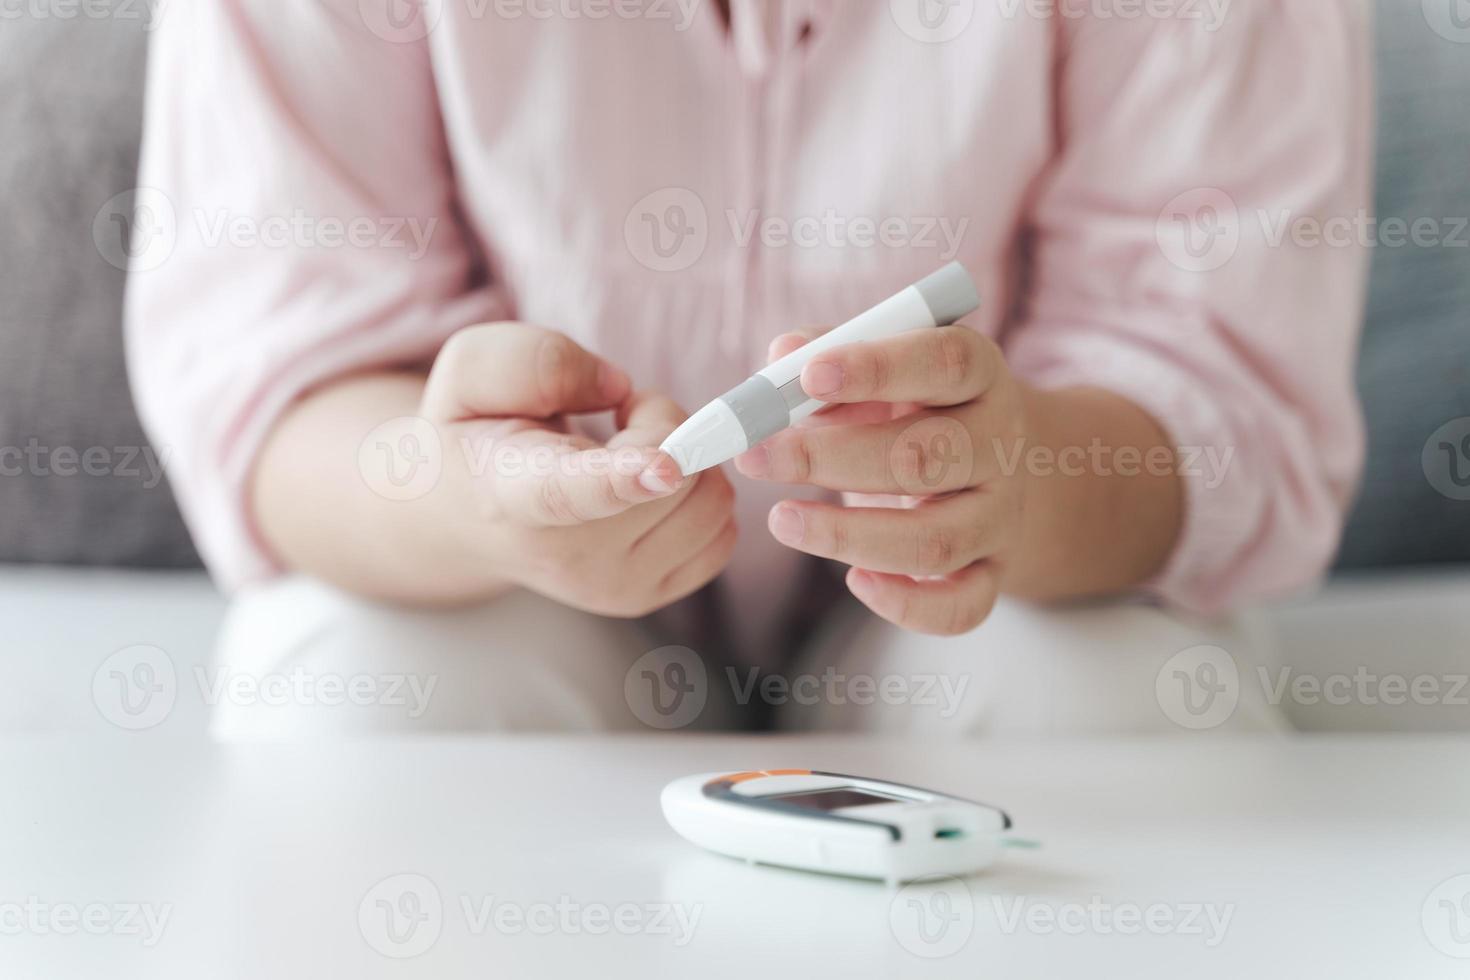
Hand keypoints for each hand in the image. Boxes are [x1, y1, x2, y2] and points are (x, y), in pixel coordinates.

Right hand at [421, 322, 736, 617]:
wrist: (466, 518)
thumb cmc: (476, 430)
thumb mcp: (472, 369)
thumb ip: (536, 361)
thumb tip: (617, 389)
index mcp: (515, 494)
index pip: (570, 492)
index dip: (624, 476)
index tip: (665, 467)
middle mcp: (566, 557)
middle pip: (675, 472)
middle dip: (661, 424)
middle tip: (613, 423)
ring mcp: (612, 587)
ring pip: (712, 499)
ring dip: (686, 458)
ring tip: (626, 454)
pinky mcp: (650, 597)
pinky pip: (723, 531)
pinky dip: (699, 495)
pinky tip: (649, 490)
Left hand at [734, 326, 1026, 635]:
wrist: (990, 469)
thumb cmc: (914, 408)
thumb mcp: (882, 370)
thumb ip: (828, 353)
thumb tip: (780, 357)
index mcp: (979, 376)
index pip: (945, 362)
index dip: (877, 368)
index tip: (808, 376)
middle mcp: (1000, 445)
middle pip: (925, 456)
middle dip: (828, 457)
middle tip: (756, 456)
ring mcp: (999, 515)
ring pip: (936, 540)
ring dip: (848, 535)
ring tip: (782, 519)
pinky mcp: (993, 573)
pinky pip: (962, 606)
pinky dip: (908, 604)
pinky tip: (855, 581)